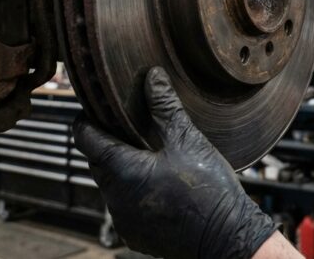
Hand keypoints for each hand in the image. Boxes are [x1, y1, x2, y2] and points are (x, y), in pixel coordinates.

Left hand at [73, 67, 277, 258]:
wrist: (227, 237)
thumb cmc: (208, 191)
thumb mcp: (187, 140)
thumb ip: (164, 106)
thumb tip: (152, 77)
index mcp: (122, 172)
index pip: (86, 140)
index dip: (86, 121)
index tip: (92, 109)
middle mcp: (115, 199)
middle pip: (97, 162)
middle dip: (107, 143)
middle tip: (125, 126)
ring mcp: (124, 220)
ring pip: (110, 185)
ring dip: (120, 168)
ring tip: (145, 153)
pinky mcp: (135, 235)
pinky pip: (123, 206)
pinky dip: (132, 191)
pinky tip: (156, 181)